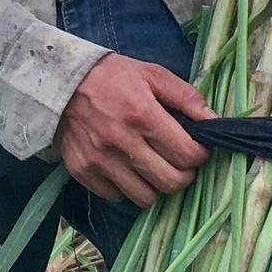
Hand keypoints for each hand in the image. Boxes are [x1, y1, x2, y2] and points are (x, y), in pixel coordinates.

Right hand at [56, 54, 212, 206]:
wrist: (59, 82)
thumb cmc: (111, 76)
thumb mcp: (152, 74)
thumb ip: (186, 97)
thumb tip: (213, 122)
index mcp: (143, 113)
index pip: (187, 154)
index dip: (199, 155)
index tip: (195, 149)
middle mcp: (122, 141)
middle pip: (171, 182)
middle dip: (183, 174)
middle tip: (178, 162)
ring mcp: (100, 160)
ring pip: (146, 197)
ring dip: (155, 185)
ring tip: (152, 167)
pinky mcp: (82, 171)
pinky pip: (117, 197)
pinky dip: (126, 188)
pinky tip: (126, 168)